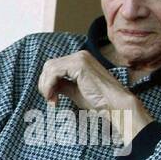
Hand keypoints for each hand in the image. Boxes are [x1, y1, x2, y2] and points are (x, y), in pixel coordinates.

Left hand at [36, 51, 152, 144]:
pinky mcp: (79, 64)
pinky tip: (54, 97)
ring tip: (53, 100)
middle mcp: (80, 55)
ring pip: (49, 68)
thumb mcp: (74, 90)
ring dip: (46, 86)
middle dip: (45, 85)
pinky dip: (49, 86)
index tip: (52, 100)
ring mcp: (80, 58)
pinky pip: (54, 72)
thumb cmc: (98, 100)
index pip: (53, 67)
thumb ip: (61, 85)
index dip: (47, 84)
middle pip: (49, 66)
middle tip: (51, 100)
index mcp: (80, 60)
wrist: (115, 104)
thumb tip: (48, 85)